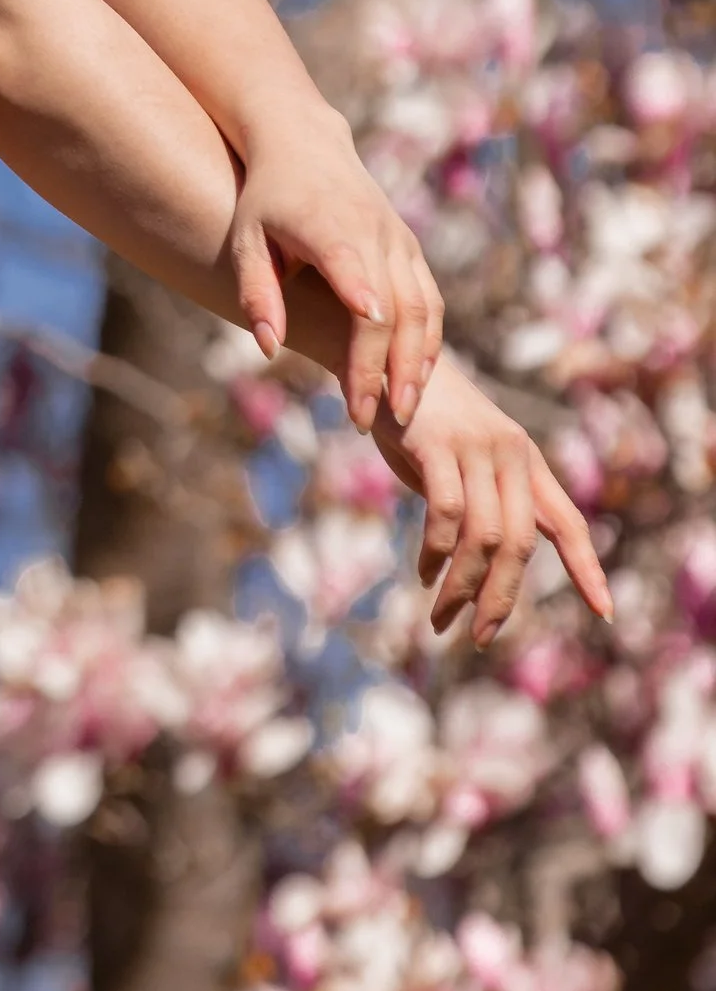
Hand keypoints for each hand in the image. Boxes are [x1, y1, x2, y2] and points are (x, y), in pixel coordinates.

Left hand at [230, 104, 445, 434]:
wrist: (306, 147)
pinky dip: (428, 341)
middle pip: (397, 314)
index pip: (362, 298)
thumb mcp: (246, 241)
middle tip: (378, 420)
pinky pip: (430, 300)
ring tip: (404, 411)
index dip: (367, 348)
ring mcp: (399, 241)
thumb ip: (257, 293)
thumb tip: (269, 349)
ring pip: (423, 309)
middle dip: (389, 372)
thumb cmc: (266, 200)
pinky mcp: (410, 249)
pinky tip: (417, 378)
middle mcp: (376, 236)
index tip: (363, 394)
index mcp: (334, 233)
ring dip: (417, 363)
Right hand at [373, 355, 612, 645]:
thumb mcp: (465, 461)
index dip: (588, 568)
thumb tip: (486, 564)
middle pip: (522, 542)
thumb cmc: (422, 419)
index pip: (568, 521)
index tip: (605, 612)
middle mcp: (511, 454)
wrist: (385, 354)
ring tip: (442, 616)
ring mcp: (475, 447)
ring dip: (462, 586)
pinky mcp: (436, 444)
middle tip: (480, 635)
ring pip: (484, 536)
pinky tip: (424, 571)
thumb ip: (483, 502)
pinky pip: (445, 512)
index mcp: (526, 461)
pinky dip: (435, 552)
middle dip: (502, 597)